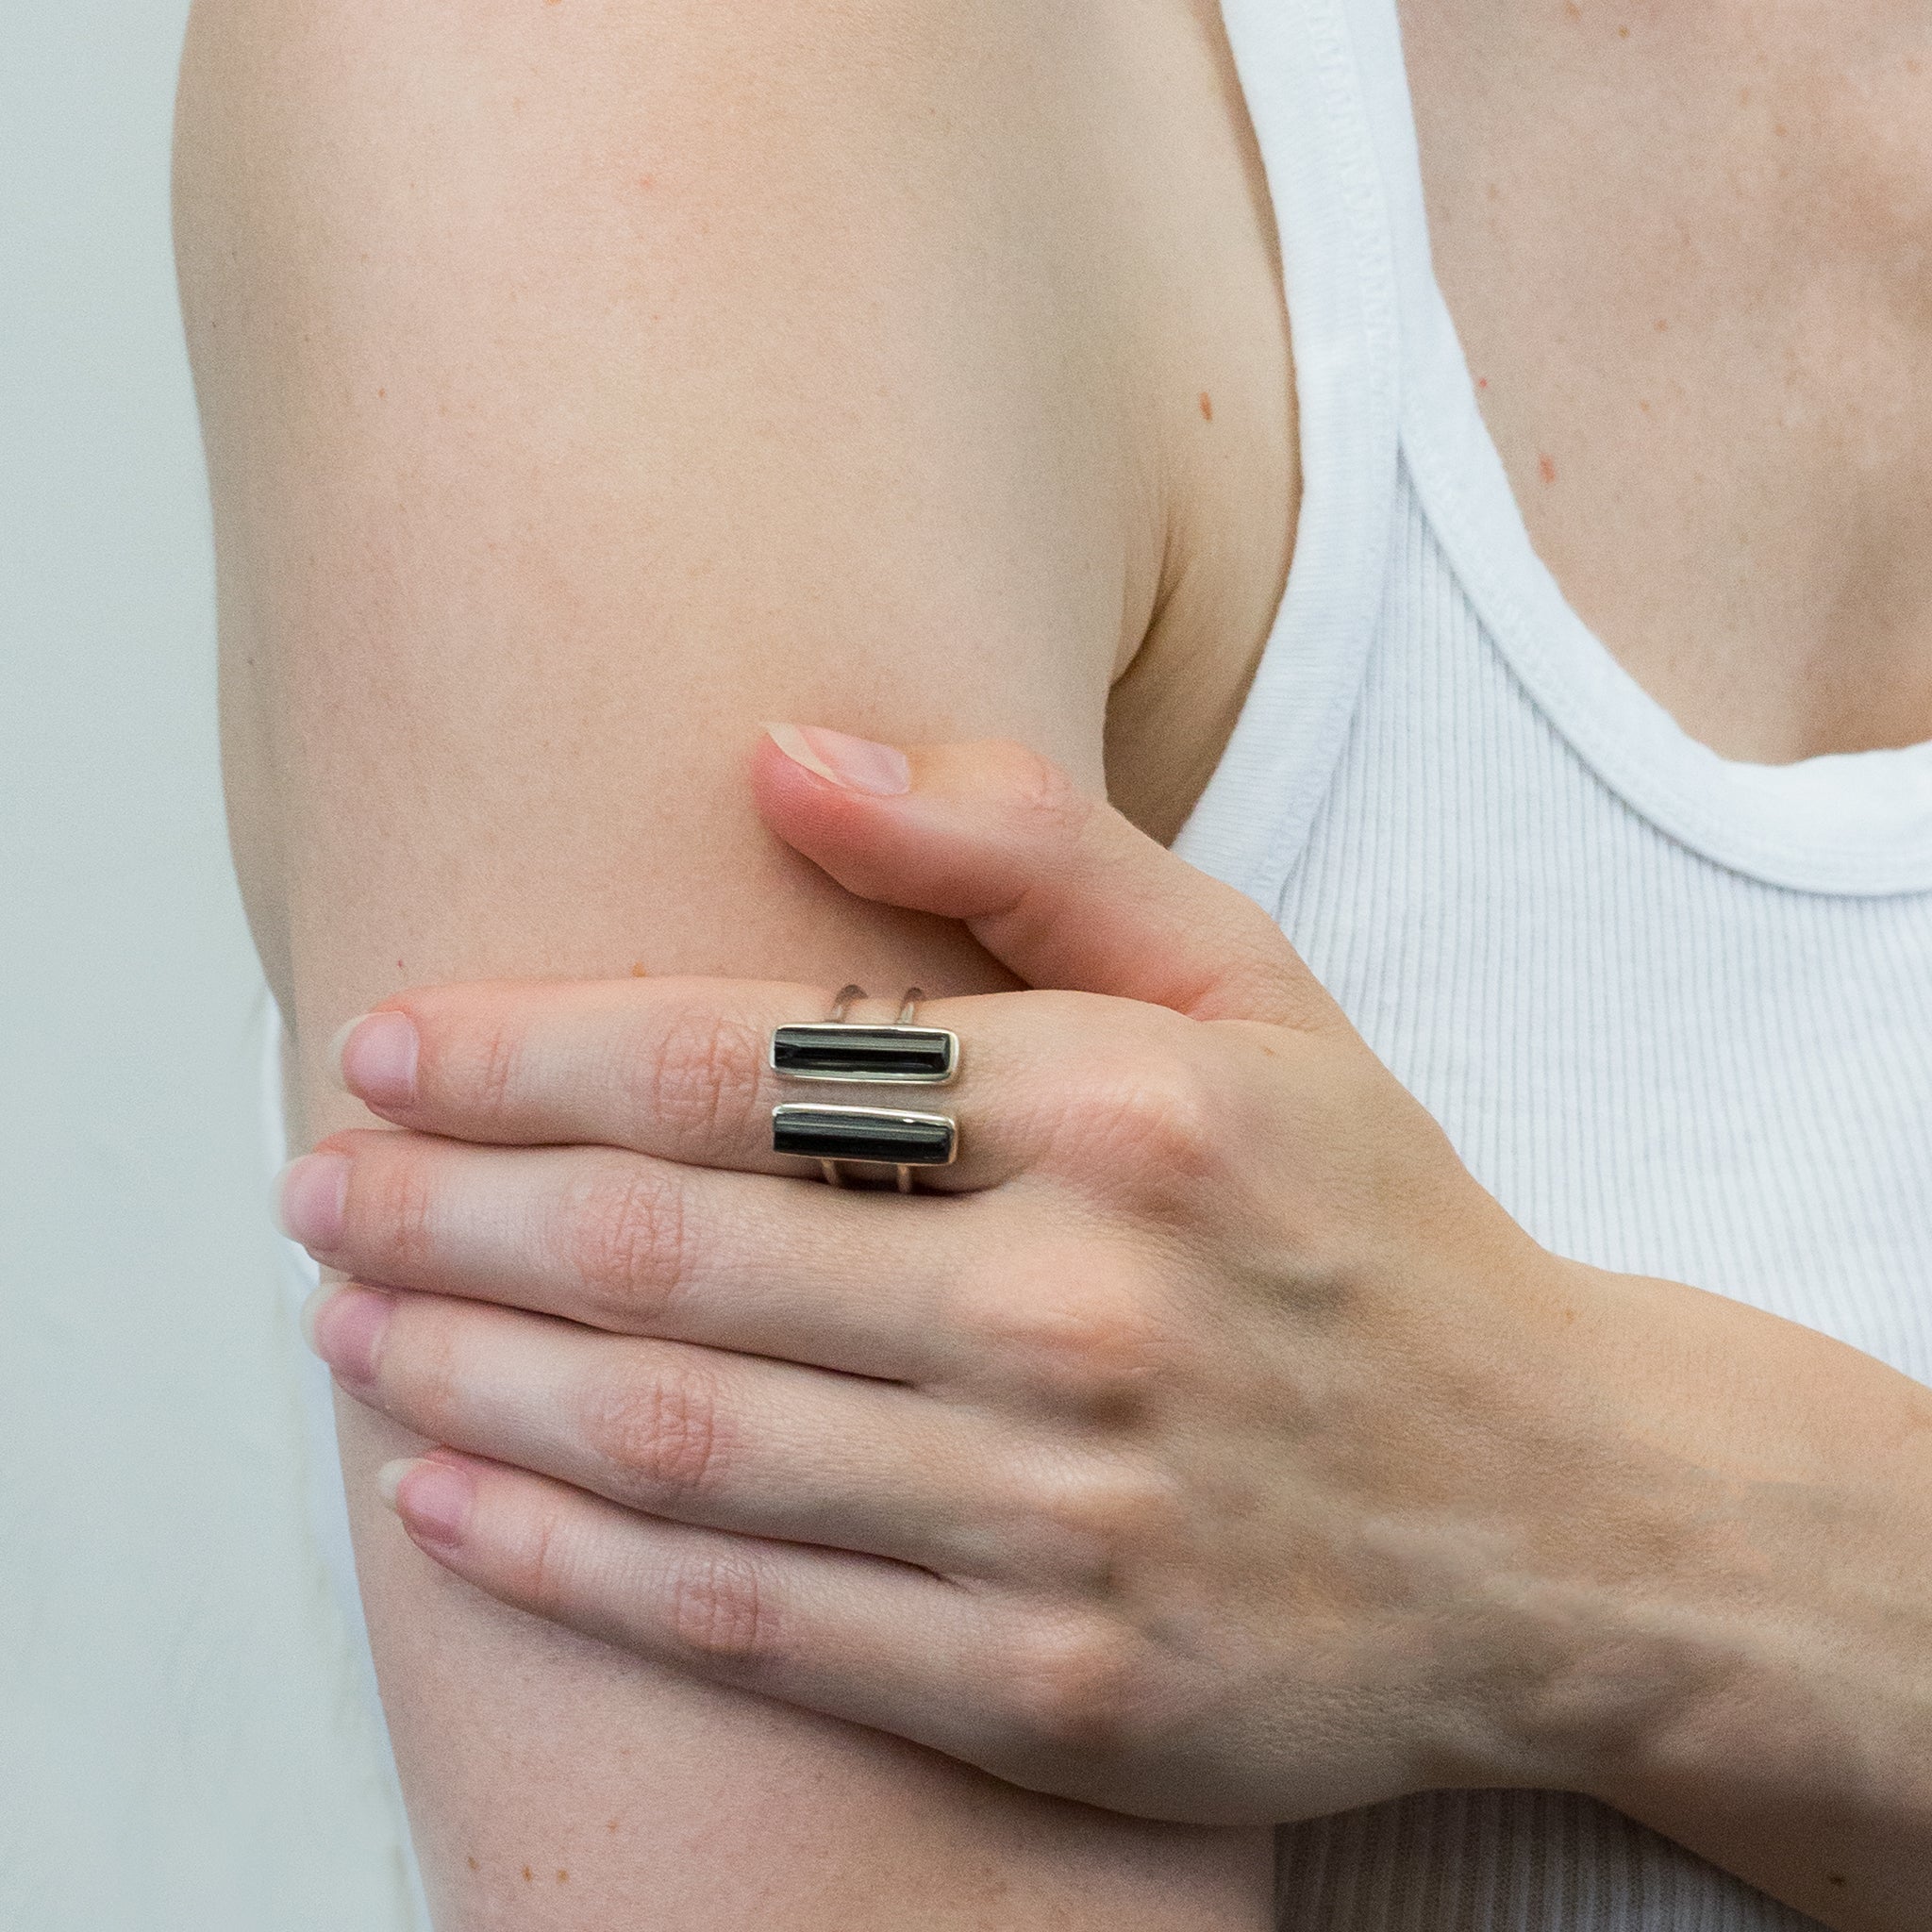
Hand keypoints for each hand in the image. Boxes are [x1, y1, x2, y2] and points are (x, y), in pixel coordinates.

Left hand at [277, 729, 1730, 1825]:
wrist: (1564, 1514)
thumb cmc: (1369, 1224)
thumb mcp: (1253, 987)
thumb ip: (1029, 855)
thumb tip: (785, 754)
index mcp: (1123, 1111)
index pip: (744, 1067)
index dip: (525, 1058)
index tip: (384, 1049)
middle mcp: (1086, 1310)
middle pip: (673, 1253)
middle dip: (446, 1216)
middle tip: (313, 1189)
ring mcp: (1067, 1517)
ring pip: (678, 1440)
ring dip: (466, 1378)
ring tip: (343, 1325)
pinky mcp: (1055, 1685)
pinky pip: (751, 1618)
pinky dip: (569, 1559)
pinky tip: (448, 1499)